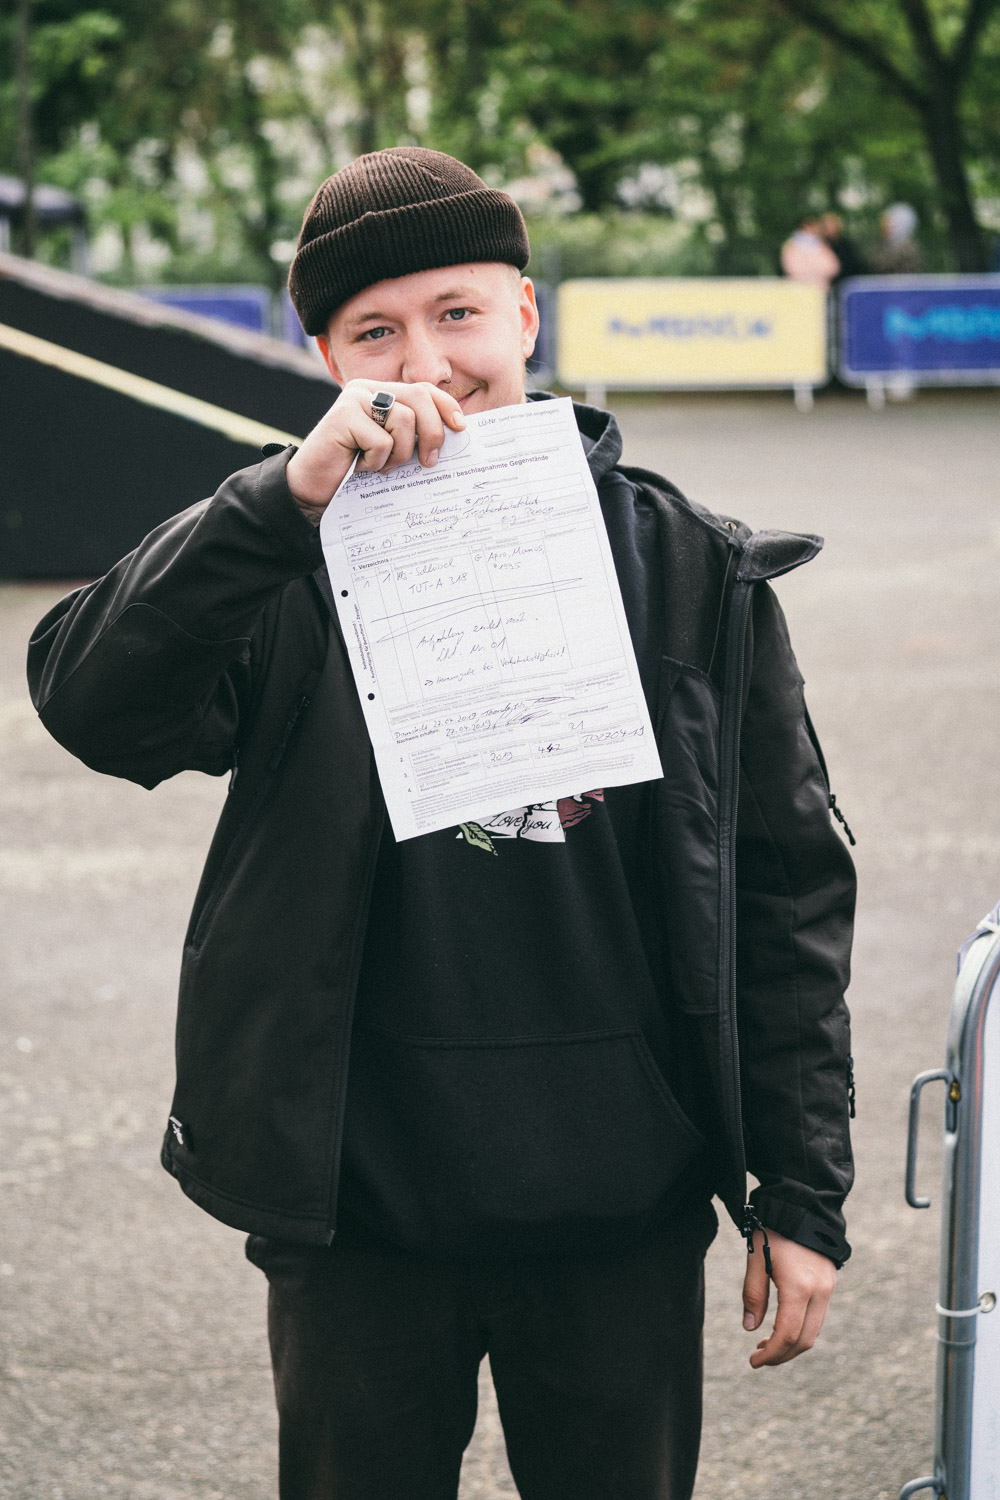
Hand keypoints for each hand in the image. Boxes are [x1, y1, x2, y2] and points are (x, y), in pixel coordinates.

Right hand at [285, 379, 465, 514]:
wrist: (315, 489)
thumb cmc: (356, 471)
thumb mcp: (392, 449)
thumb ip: (414, 434)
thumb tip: (456, 431)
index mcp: (382, 392)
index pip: (424, 390)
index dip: (446, 406)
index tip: (461, 428)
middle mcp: (368, 389)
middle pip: (420, 398)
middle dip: (433, 432)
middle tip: (429, 462)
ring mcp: (354, 399)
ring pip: (404, 420)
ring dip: (399, 454)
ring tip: (379, 465)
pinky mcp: (342, 415)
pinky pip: (381, 440)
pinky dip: (376, 461)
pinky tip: (359, 465)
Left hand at [742, 1227, 836, 1367]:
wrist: (803, 1206)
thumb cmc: (774, 1230)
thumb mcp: (756, 1259)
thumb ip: (753, 1294)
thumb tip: (750, 1329)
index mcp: (799, 1287)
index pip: (787, 1335)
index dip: (770, 1354)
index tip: (753, 1362)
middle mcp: (819, 1292)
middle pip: (804, 1341)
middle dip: (781, 1355)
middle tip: (758, 1358)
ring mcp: (828, 1289)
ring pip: (814, 1332)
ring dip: (792, 1345)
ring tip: (767, 1345)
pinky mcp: (829, 1284)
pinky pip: (817, 1318)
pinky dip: (801, 1330)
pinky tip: (782, 1328)